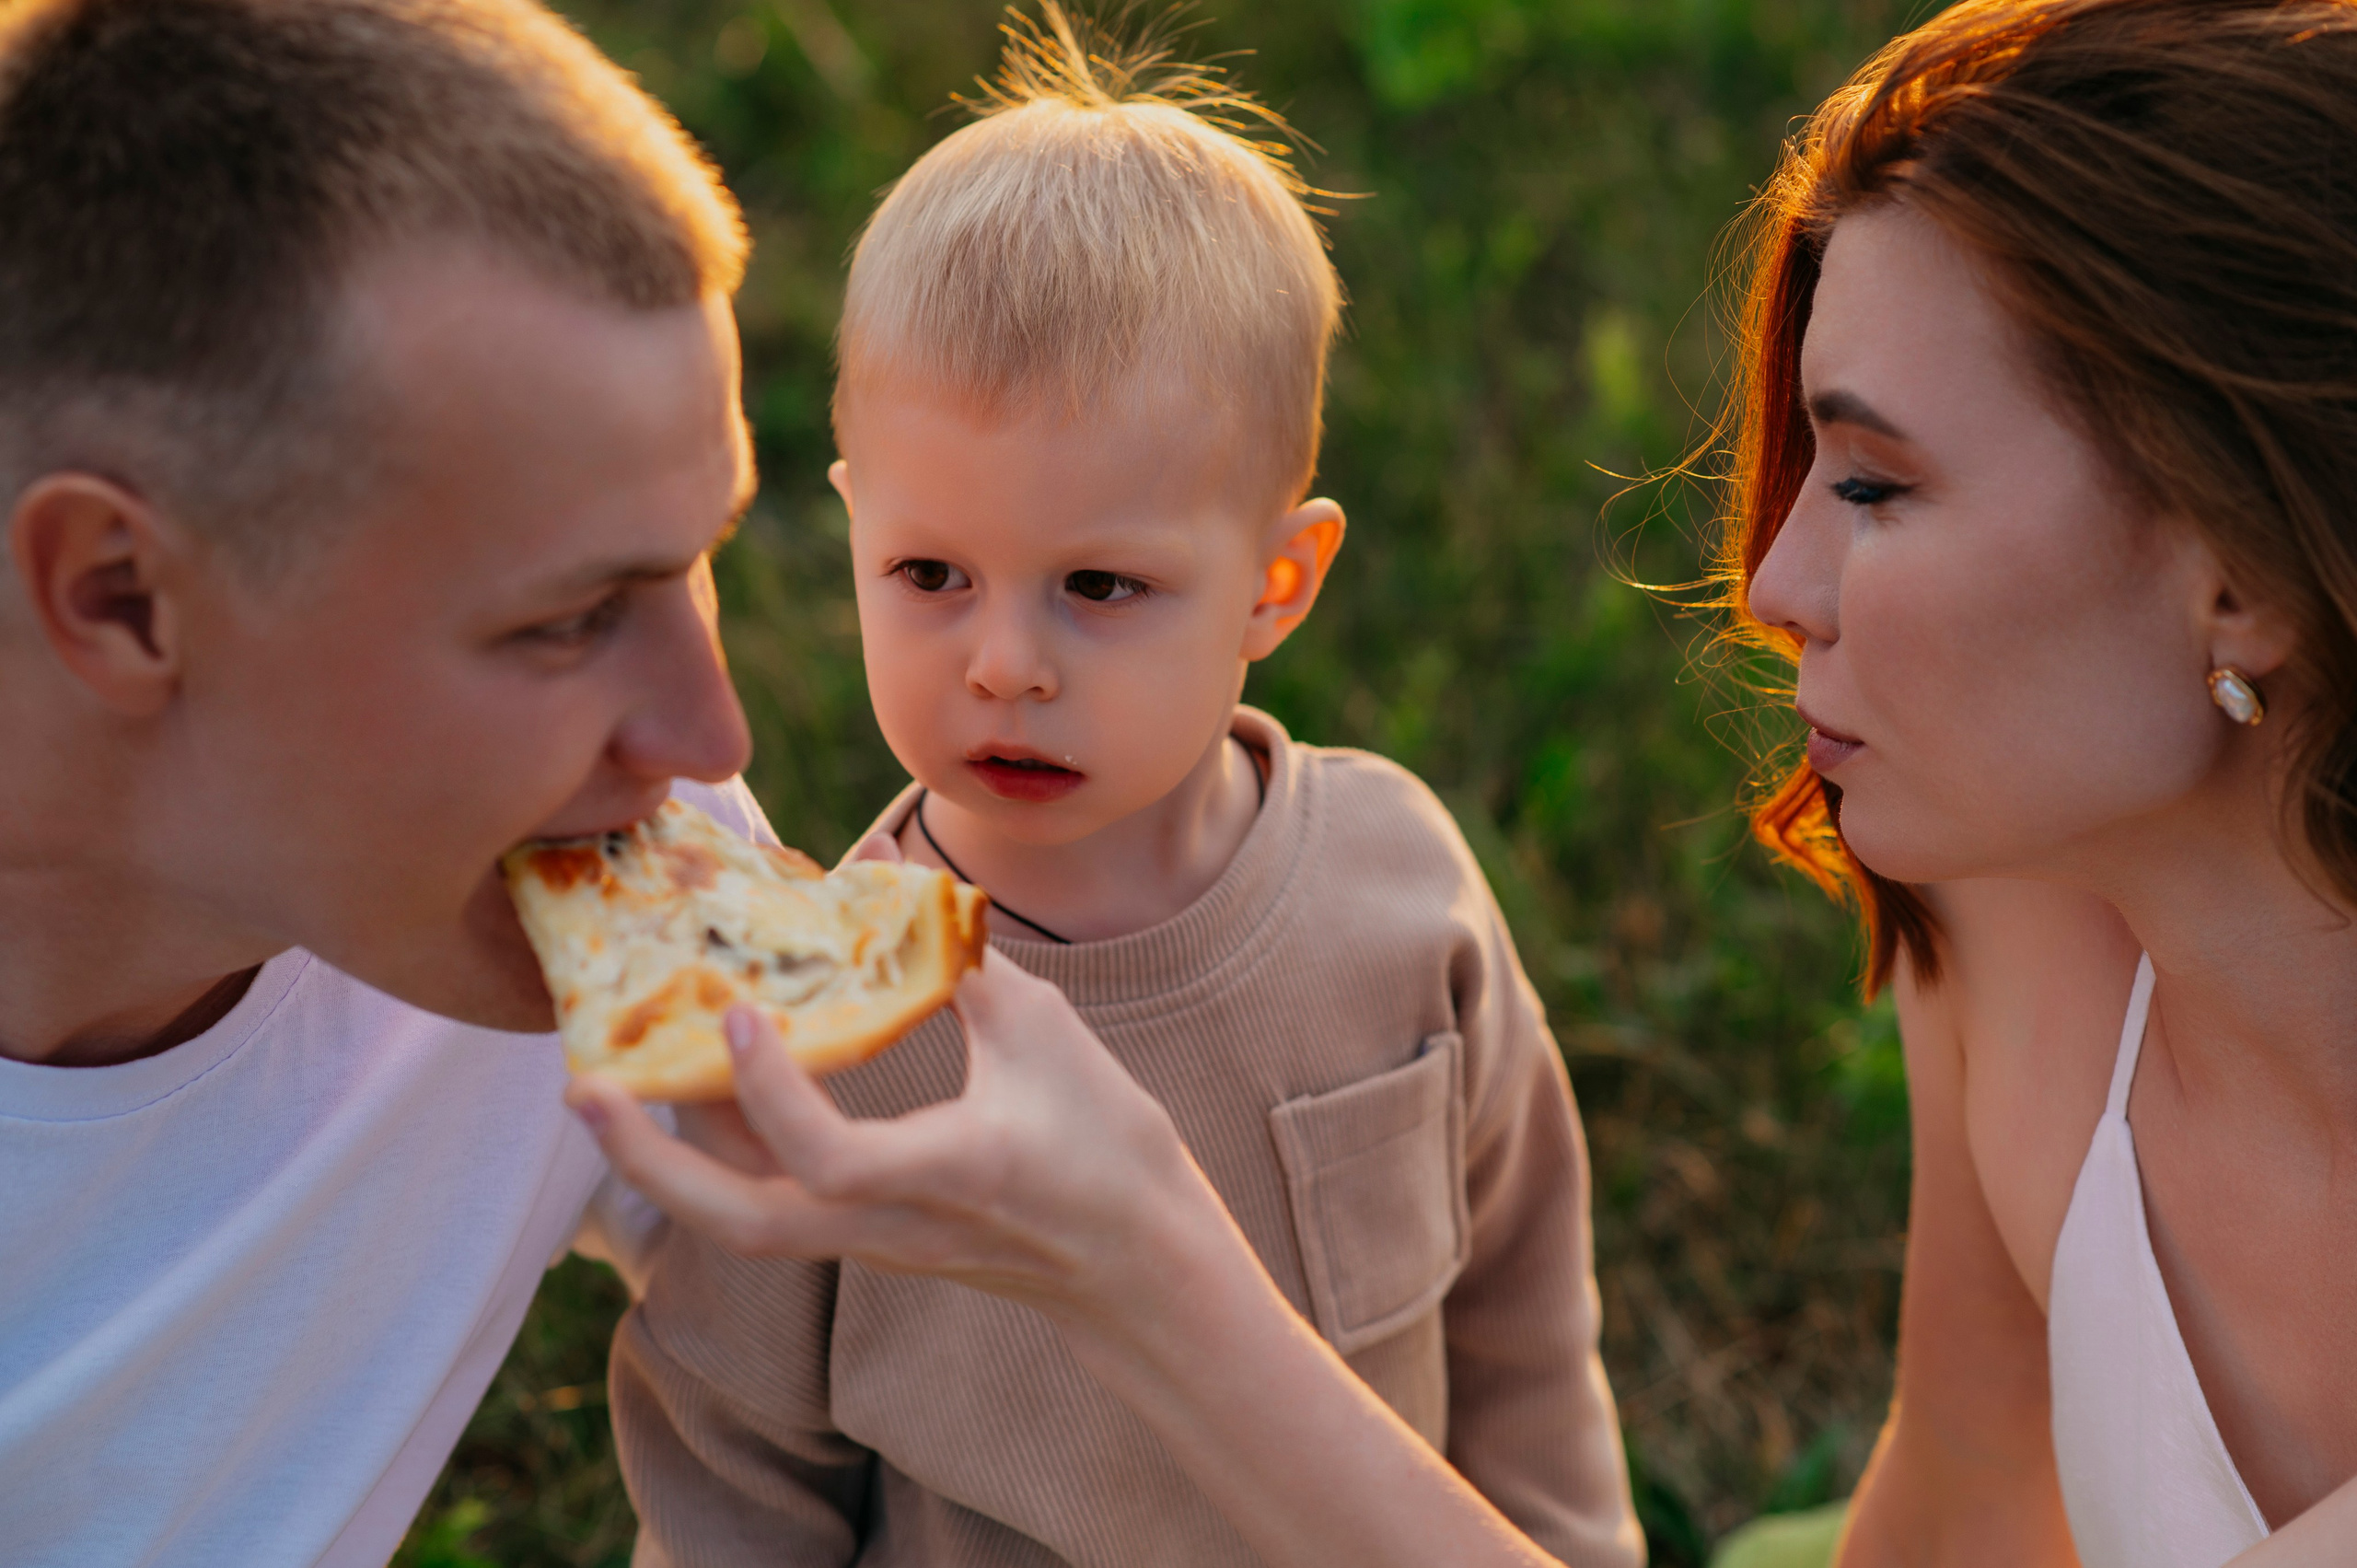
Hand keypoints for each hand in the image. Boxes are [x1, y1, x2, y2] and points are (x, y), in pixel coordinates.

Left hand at [565, 951, 1214, 1326]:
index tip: (742, 1012)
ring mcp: (874, 1244)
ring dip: (668, 1161)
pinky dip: (721, 1155)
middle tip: (586, 1092)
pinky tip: (697, 1092)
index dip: (772, 1092)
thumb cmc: (1105, 1142)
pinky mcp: (866, 1242)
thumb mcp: (1044, 1034)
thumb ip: (954, 956)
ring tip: (612, 1086)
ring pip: (744, 1226)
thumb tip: (880, 869)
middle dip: (652, 1167)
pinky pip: (771, 1207)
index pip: (830, 1161)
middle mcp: (895, 1225)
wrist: (1135, 1263)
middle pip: (744, 1227)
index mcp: (950, 1173)